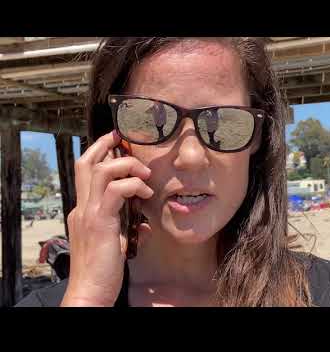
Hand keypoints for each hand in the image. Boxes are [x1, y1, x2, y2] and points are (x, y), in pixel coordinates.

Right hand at [61, 131, 153, 306]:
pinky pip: (115, 191)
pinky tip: (147, 194)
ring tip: (144, 174)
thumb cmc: (103, 271)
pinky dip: (134, 185)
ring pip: (101, 171)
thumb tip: (146, 227)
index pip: (86, 172)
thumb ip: (128, 231)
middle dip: (104, 144)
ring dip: (126, 165)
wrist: (90, 292)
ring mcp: (88, 214)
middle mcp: (82, 207)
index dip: (99, 153)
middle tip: (122, 137)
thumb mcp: (117, 245)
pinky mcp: (99, 222)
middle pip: (86, 163)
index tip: (116, 143)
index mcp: (84, 210)